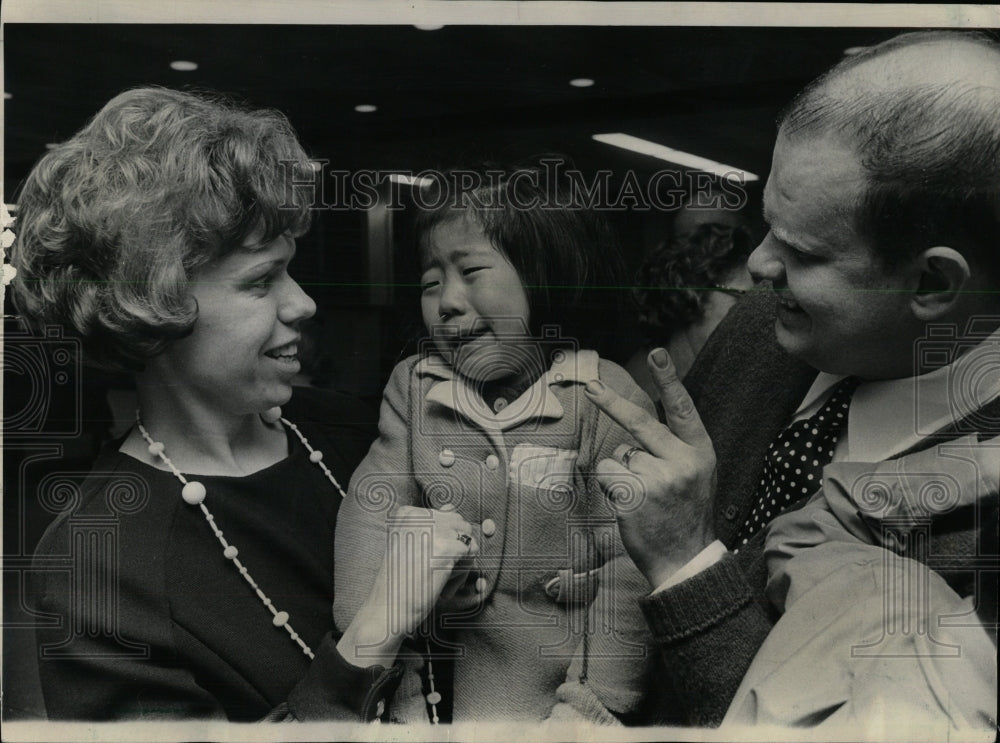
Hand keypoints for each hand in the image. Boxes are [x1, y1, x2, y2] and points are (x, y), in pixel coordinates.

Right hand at [337, 505, 477, 667]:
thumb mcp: (409, 546)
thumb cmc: (398, 584)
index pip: (446, 517)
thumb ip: (431, 525)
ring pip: (468, 539)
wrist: (385, 612)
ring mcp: (433, 529)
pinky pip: (471, 554)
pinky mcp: (447, 547)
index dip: (442, 544)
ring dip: (459, 563)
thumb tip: (451, 506)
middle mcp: (419, 514)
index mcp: (407, 512)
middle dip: (455, 552)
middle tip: (432, 575)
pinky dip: (460, 575)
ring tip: (436, 581)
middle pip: (460, 526)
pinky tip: (440, 588)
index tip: (423, 563)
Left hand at [584, 348, 716, 588]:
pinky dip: (611, 486)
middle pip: (639, 422)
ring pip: (620, 454)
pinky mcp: (634, 494)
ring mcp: (659, 478)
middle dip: (611, 402)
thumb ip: (673, 448)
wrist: (685, 560)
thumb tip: (634, 427)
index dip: (669, 379)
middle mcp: (682, 461)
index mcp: (700, 452)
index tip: (657, 352)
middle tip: (592, 386)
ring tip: (644, 497)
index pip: (683, 409)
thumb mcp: (694, 474)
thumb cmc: (684, 513)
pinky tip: (630, 505)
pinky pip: (607, 473)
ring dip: (623, 472)